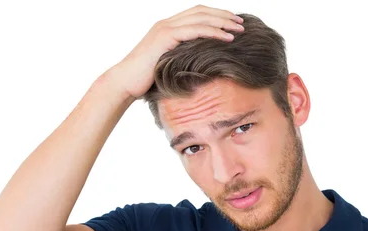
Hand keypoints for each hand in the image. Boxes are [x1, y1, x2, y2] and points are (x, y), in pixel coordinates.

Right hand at [106, 5, 243, 98]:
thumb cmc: (146, 80)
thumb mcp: (169, 65)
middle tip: (241, 23)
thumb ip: (182, 59)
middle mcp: (167, 23)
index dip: (217, 16)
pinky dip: (213, 32)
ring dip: (223, 22)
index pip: (197, 14)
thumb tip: (202, 67)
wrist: (126, 83)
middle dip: (224, 15)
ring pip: (200, 18)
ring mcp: (165, 28)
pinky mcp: (165, 37)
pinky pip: (195, 30)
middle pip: (201, 11)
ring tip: (239, 30)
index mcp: (168, 27)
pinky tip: (227, 38)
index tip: (233, 23)